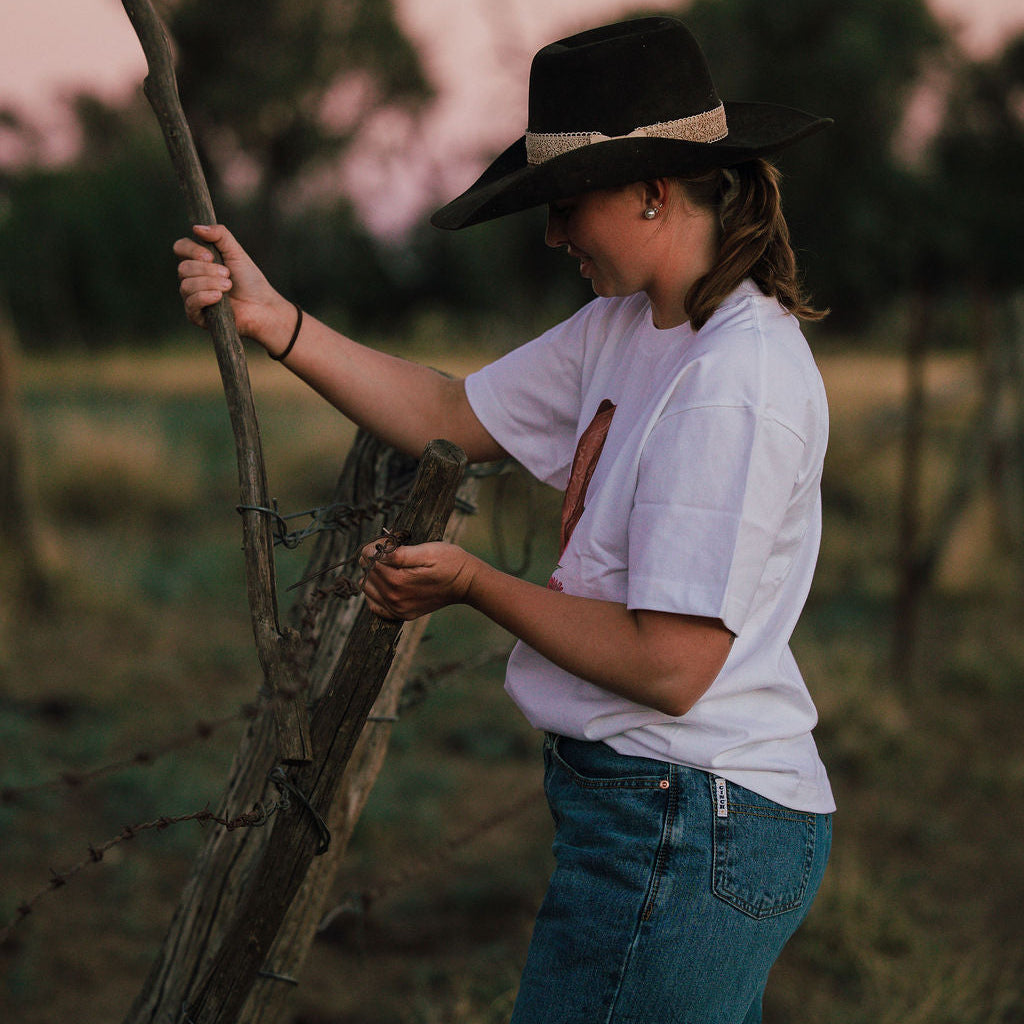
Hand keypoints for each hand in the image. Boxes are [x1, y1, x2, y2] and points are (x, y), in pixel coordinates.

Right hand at [173, 224, 292, 350]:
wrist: (263, 306)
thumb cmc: (250, 281)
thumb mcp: (236, 252)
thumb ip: (220, 235)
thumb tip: (196, 227)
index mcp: (198, 262)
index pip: (180, 248)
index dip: (191, 250)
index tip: (210, 256)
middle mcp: (192, 279)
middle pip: (183, 268)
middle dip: (208, 270)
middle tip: (227, 274)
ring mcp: (193, 298)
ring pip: (186, 285)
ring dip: (210, 283)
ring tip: (228, 287)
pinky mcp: (197, 316)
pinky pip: (190, 303)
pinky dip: (205, 297)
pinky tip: (219, 297)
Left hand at [359, 540, 479, 619]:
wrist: (466, 583)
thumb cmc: (449, 561)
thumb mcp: (427, 550)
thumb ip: (399, 553)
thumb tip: (378, 553)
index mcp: (398, 581)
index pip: (369, 559)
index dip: (376, 545)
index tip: (390, 540)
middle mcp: (395, 598)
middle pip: (367, 573)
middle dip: (375, 558)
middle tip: (392, 550)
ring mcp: (398, 609)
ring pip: (367, 588)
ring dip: (374, 575)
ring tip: (391, 565)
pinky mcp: (402, 614)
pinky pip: (376, 606)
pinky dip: (376, 593)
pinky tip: (387, 583)